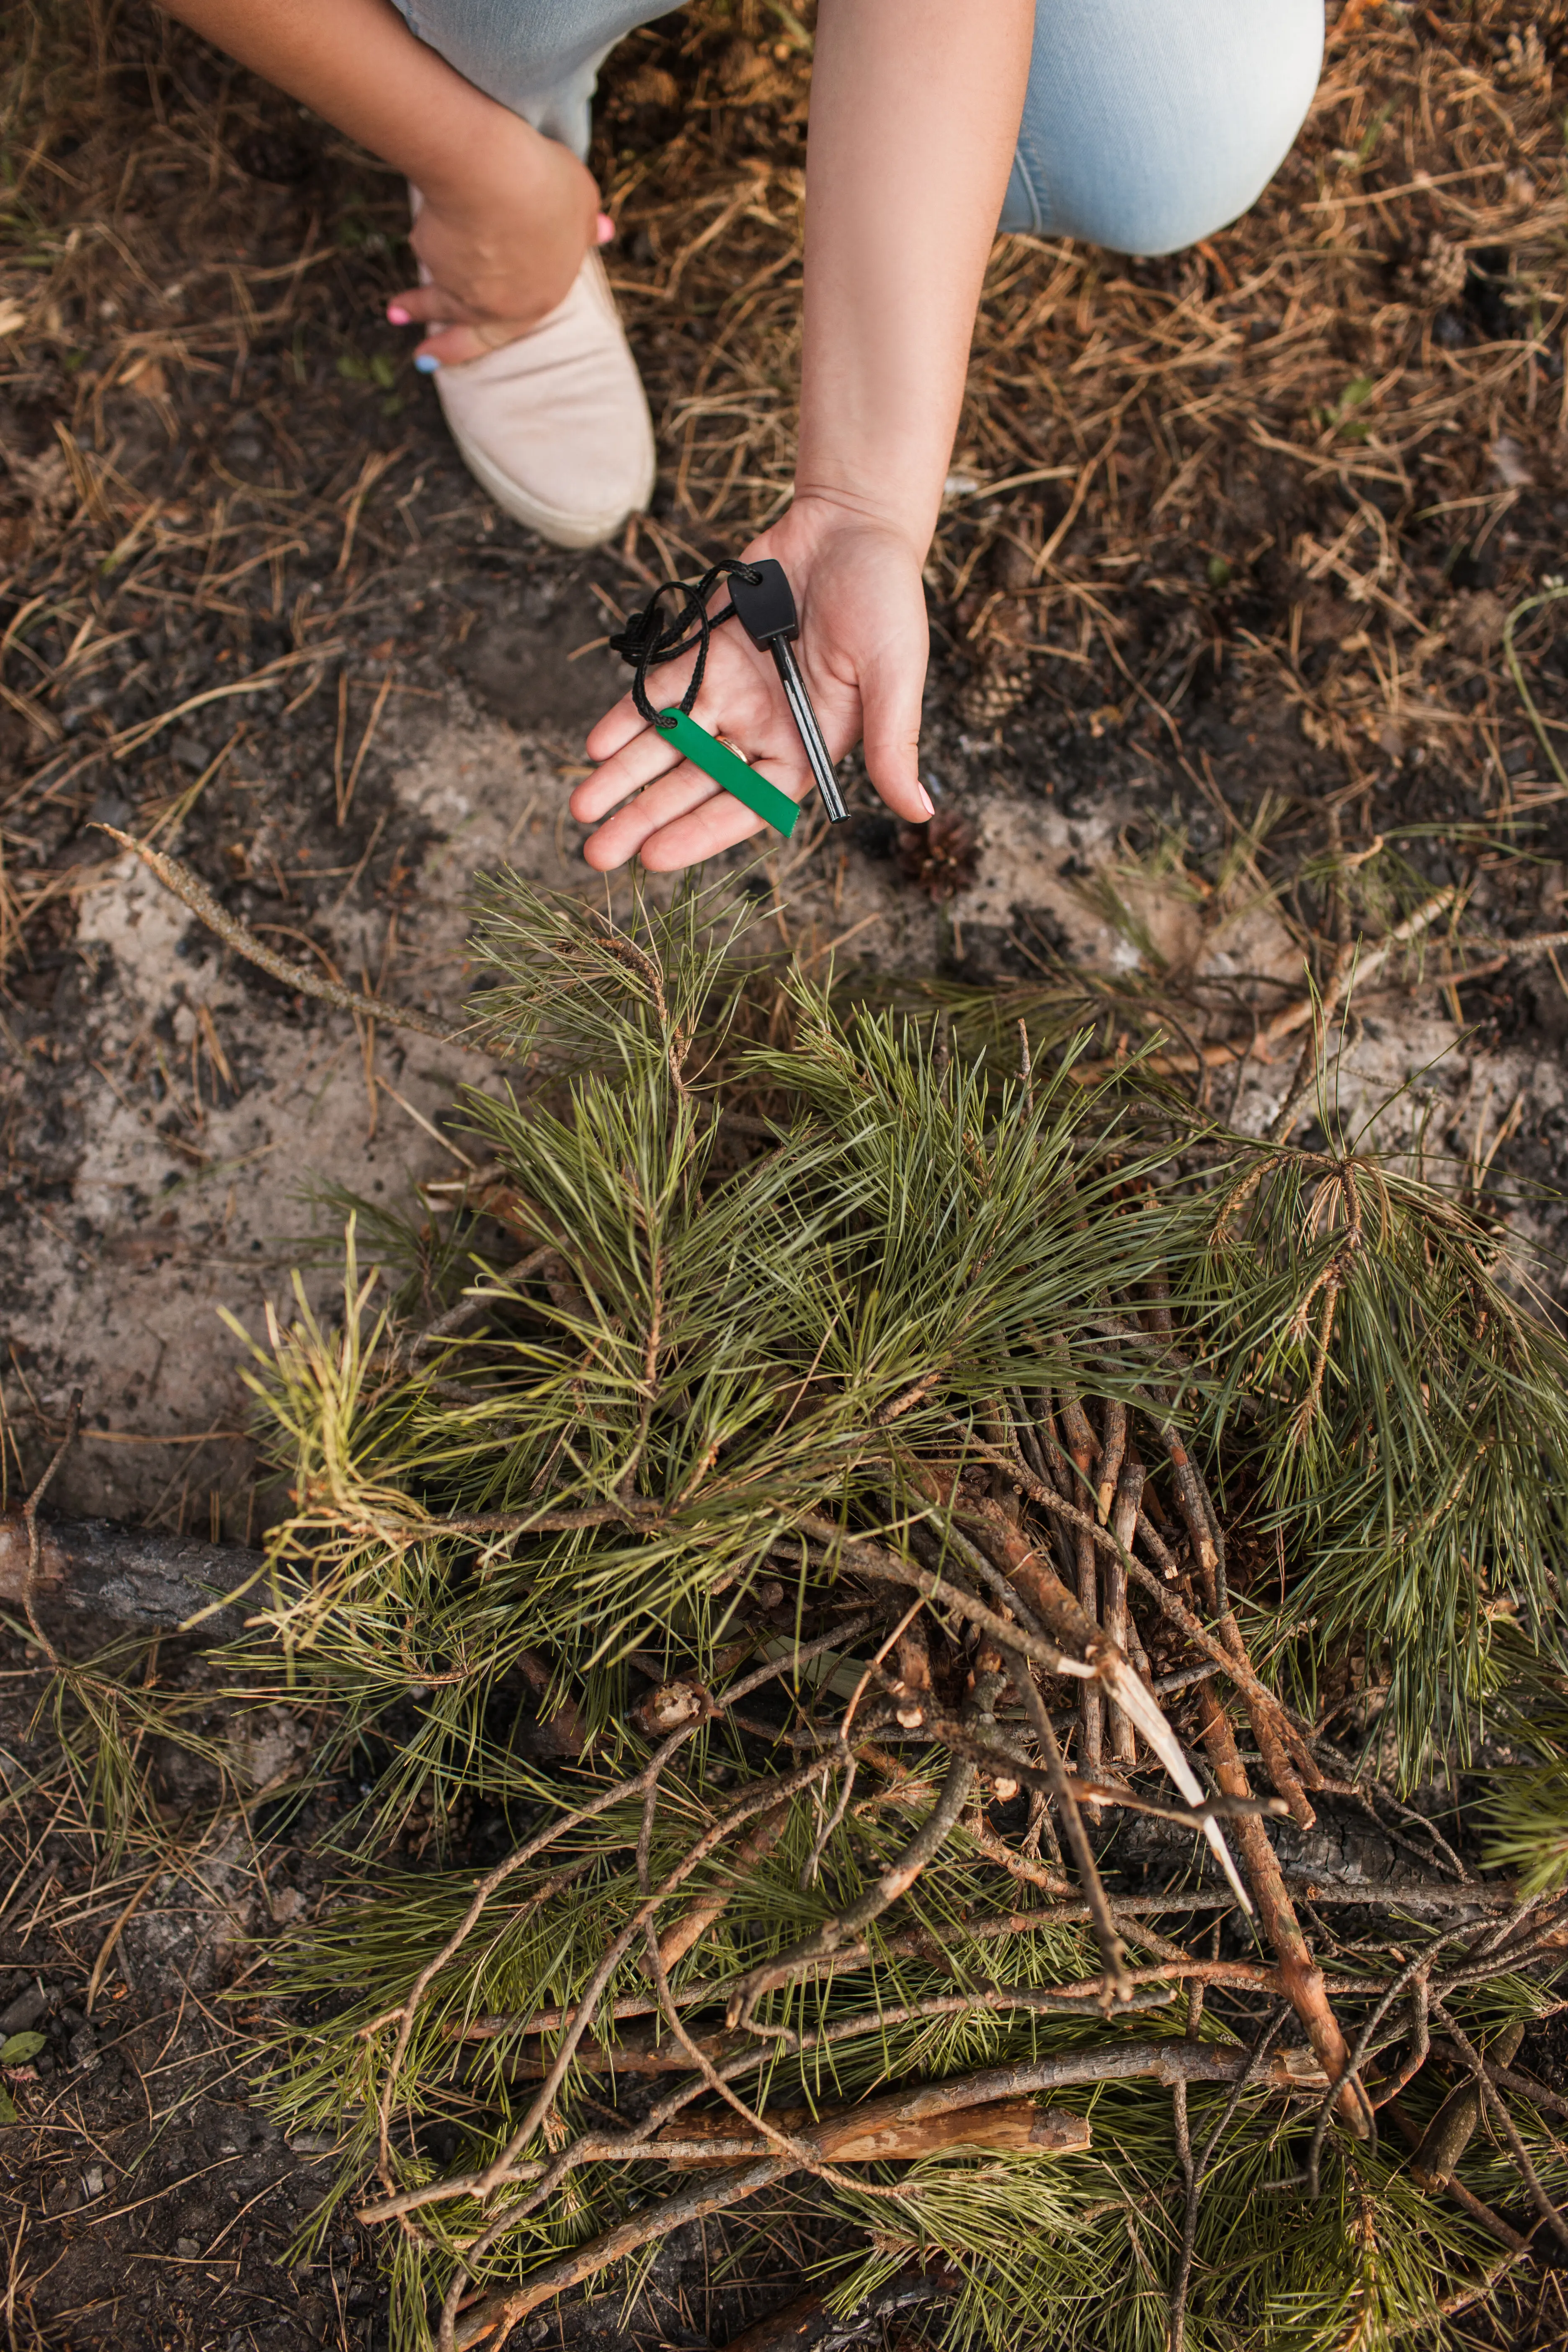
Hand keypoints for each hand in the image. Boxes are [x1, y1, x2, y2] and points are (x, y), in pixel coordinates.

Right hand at [389, 116, 601, 366]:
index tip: (474, 347)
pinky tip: (430, 219)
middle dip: (443, 345)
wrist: (489, 172)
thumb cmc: (544, 184)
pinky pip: (430, 243)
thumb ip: (586, 224)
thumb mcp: (581, 201)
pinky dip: (429, 236)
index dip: (492, 339)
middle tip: (423, 356)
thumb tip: (603, 232)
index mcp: (538, 300)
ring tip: (397, 310)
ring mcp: (458, 283)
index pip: (511, 331)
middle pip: (464, 331)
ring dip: (415, 304)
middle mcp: (494, 304)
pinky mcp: (429, 252)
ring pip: (438, 293)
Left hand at [573, 498, 934, 872]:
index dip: (701, 832)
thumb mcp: (895, 673)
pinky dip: (626, 718)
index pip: (748, 805)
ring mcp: (730, 692)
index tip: (655, 857)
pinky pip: (658, 693)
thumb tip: (921, 811)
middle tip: (596, 853)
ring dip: (624, 777)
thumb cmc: (886, 599)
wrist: (850, 522)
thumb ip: (895, 743)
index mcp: (808, 747)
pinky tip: (593, 747)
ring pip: (668, 744)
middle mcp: (763, 729)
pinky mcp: (704, 653)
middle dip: (645, 817)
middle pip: (696, 784)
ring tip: (579, 808)